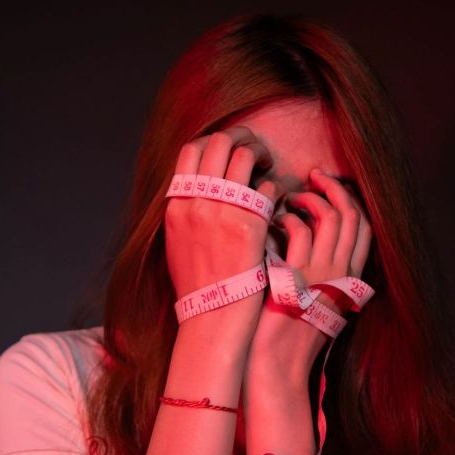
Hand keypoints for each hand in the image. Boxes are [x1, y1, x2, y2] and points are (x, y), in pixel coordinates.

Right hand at [164, 127, 285, 327]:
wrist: (212, 318)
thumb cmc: (199, 286)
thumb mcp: (177, 243)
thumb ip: (187, 211)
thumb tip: (200, 186)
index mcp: (176, 206)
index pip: (191, 149)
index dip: (215, 140)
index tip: (230, 149)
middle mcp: (196, 203)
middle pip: (219, 142)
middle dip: (242, 136)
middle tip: (256, 148)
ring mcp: (221, 212)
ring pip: (245, 155)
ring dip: (261, 154)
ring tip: (269, 165)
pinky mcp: (248, 226)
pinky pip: (267, 187)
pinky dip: (275, 187)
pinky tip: (278, 199)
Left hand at [245, 168, 372, 380]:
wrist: (276, 366)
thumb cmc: (287, 335)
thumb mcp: (315, 302)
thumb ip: (320, 273)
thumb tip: (308, 238)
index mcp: (351, 280)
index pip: (365, 229)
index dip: (352, 201)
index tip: (332, 187)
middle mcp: (343, 275)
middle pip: (354, 216)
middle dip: (336, 188)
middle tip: (315, 176)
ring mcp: (324, 275)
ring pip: (332, 217)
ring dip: (311, 199)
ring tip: (292, 198)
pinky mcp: (299, 276)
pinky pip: (301, 231)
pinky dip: (288, 218)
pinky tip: (276, 221)